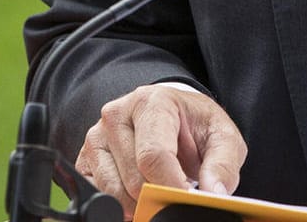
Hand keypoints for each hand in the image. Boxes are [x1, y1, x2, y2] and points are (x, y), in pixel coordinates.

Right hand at [75, 84, 247, 219]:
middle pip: (134, 178)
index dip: (171, 186)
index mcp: (151, 102)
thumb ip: (222, 164)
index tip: (185, 200)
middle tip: (177, 197)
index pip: (153, 154)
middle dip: (159, 197)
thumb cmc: (194, 125)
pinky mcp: (84, 159)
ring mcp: (96, 137)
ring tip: (160, 189)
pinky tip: (137, 194)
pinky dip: (119, 203)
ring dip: (139, 202)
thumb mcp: (222, 136)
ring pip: (114, 190)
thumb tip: (215, 193)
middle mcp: (116, 115)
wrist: (173, 116)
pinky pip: (98, 193)